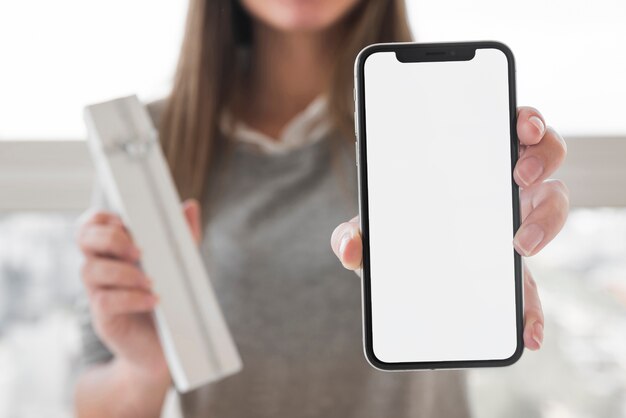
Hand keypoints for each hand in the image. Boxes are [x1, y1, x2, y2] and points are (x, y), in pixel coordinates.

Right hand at [76, 199, 201, 381]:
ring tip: (151, 281)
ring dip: (123, 271)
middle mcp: (101, 268)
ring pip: (90, 270)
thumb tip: (189, 206)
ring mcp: (98, 293)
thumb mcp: (180, 265)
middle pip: (84, 239)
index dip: (102, 218)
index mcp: (115, 251)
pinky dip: (130, 298)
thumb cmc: (168, 301)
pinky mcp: (104, 319)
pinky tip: (152, 300)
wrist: (164, 348)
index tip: (125, 222)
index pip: (92, 224)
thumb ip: (183, 236)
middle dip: (111, 239)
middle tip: (139, 251)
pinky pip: (105, 301)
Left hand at [331, 106, 568, 350]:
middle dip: (542, 157)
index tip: (523, 126)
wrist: (403, 278)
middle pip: (544, 157)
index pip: (508, 131)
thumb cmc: (394, 238)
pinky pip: (535, 288)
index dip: (527, 121)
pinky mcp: (514, 273)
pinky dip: (534, 310)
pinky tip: (526, 331)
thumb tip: (349, 247)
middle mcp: (501, 189)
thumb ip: (353, 235)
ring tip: (521, 244)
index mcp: (471, 167)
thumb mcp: (372, 232)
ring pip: (553, 207)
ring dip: (548, 219)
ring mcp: (513, 228)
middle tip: (518, 176)